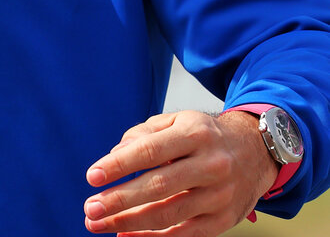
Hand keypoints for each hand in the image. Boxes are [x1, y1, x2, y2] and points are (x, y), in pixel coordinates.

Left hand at [83, 110, 277, 234]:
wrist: (256, 150)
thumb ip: (142, 134)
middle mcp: (212, 165)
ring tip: (98, 224)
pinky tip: (126, 234)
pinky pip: (184, 234)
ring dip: (129, 222)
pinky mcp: (224, 219)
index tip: (92, 177)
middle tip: (90, 209)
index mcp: (195, 134)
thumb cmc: (204, 135)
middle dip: (119, 200)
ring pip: (169, 214)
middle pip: (158, 186)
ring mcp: (221, 195)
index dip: (119, 165)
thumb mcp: (176, 121)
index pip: (150, 151)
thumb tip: (114, 156)